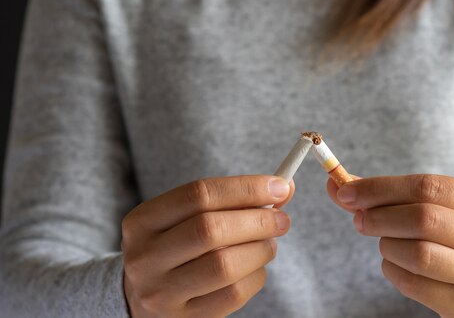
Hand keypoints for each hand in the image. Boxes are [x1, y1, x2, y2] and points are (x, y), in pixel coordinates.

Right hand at [121, 175, 294, 317]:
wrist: (143, 295)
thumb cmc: (177, 245)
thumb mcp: (186, 217)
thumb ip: (230, 199)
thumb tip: (283, 187)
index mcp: (142, 221)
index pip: (199, 194)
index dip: (245, 188)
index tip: (279, 186)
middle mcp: (145, 257)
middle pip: (211, 229)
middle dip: (257, 220)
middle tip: (281, 219)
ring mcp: (161, 293)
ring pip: (225, 265)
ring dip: (260, 250)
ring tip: (269, 243)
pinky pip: (233, 295)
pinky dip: (255, 276)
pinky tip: (255, 267)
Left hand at [327, 174, 453, 317]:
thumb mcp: (450, 208)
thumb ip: (398, 194)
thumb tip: (338, 184)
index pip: (430, 186)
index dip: (381, 187)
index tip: (346, 190)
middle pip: (424, 219)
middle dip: (380, 216)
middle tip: (359, 219)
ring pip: (418, 254)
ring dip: (387, 245)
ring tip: (386, 242)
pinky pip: (414, 285)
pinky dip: (392, 270)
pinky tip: (395, 264)